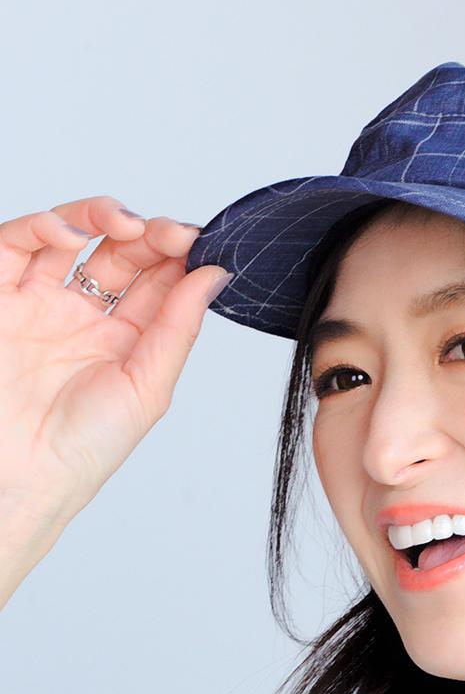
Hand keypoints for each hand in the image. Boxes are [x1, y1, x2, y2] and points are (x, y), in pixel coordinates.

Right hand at [0, 194, 230, 519]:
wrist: (16, 476)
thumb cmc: (82, 449)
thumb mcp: (148, 387)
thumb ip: (179, 327)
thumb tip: (215, 275)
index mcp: (124, 341)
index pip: (158, 283)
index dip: (180, 258)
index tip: (203, 244)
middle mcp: (82, 318)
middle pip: (120, 254)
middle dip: (151, 235)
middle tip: (174, 233)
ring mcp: (38, 303)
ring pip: (70, 237)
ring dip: (103, 217)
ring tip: (130, 225)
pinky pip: (15, 244)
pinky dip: (45, 226)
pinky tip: (75, 234)